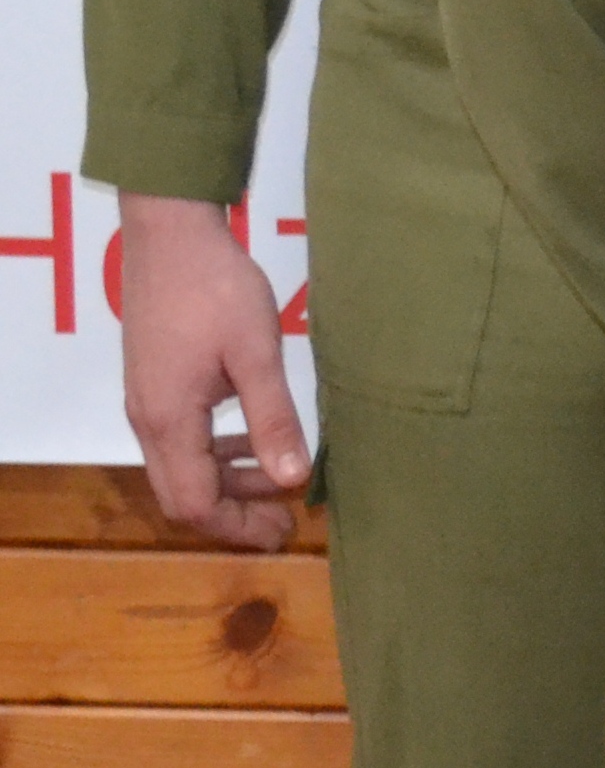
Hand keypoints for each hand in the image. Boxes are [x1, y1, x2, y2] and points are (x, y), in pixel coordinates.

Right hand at [116, 195, 307, 549]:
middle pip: (183, 495)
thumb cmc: (216, 289)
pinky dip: (218, 450)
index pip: (195, 504)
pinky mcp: (156, 384)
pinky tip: (255, 435)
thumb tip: (293, 478)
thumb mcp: (256, 353)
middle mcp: (148, 421)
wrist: (171, 237)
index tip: (282, 531)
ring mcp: (147, 403)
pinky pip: (182, 439)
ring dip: (229, 479)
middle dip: (234, 512)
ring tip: (280, 474)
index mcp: (169, 422)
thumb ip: (273, 417)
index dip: (238, 526)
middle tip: (285, 515)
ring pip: (182, 467)